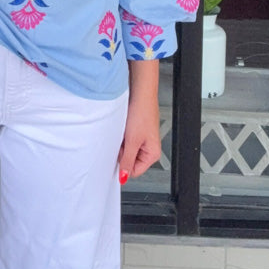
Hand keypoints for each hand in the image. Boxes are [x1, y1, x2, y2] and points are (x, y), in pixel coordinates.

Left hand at [118, 63, 161, 182]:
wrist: (140, 92)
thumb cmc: (142, 113)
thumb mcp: (132, 141)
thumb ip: (127, 160)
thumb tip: (124, 176)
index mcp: (152, 154)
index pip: (134, 171)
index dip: (124, 166)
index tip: (116, 158)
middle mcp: (148, 148)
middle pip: (130, 161)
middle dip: (122, 153)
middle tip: (120, 142)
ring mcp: (142, 139)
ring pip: (126, 150)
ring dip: (120, 144)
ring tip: (122, 133)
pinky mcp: (135, 131)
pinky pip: (125, 140)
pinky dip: (121, 136)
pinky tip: (121, 129)